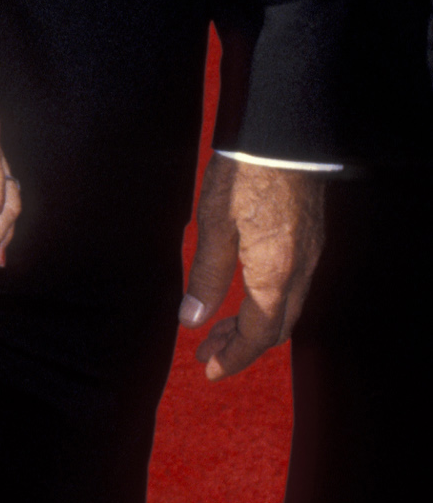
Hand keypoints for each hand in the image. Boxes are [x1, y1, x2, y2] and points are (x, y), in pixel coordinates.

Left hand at [179, 156, 325, 380]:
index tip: (209, 369)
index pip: (259, 335)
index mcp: (275, 274)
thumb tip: (191, 320)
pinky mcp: (309, 236)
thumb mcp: (214, 226)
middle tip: (207, 353)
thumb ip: (206, 277)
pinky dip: (266, 301)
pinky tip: (244, 294)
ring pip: (286, 307)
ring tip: (217, 327)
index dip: (234, 358)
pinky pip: (292, 285)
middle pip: (277, 328)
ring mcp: (309, 253)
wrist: (282, 132)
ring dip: (254, 324)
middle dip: (242, 346)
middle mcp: (300, 270)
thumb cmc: (245, 175)